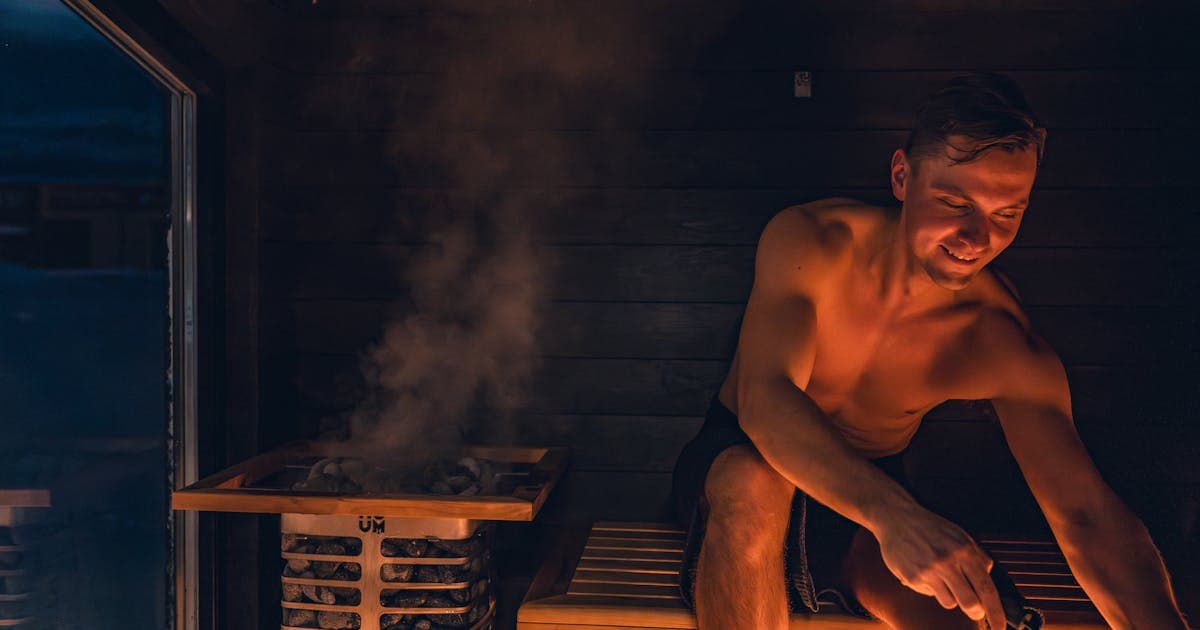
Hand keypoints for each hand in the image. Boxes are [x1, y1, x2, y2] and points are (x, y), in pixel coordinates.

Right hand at [873, 506, 1006, 629]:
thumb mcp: (959, 535)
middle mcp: (948, 562)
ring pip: (949, 602)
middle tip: (974, 611)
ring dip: (949, 595)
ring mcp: (929, 571)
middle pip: (970, 603)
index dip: (996, 612)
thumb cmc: (930, 527)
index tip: (1000, 628)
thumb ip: (976, 555)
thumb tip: (988, 575)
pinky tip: (923, 570)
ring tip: (939, 577)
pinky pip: (930, 594)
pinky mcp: (912, 577)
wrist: (897, 518)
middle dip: (975, 612)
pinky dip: (930, 587)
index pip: (986, 588)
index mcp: (964, 551)